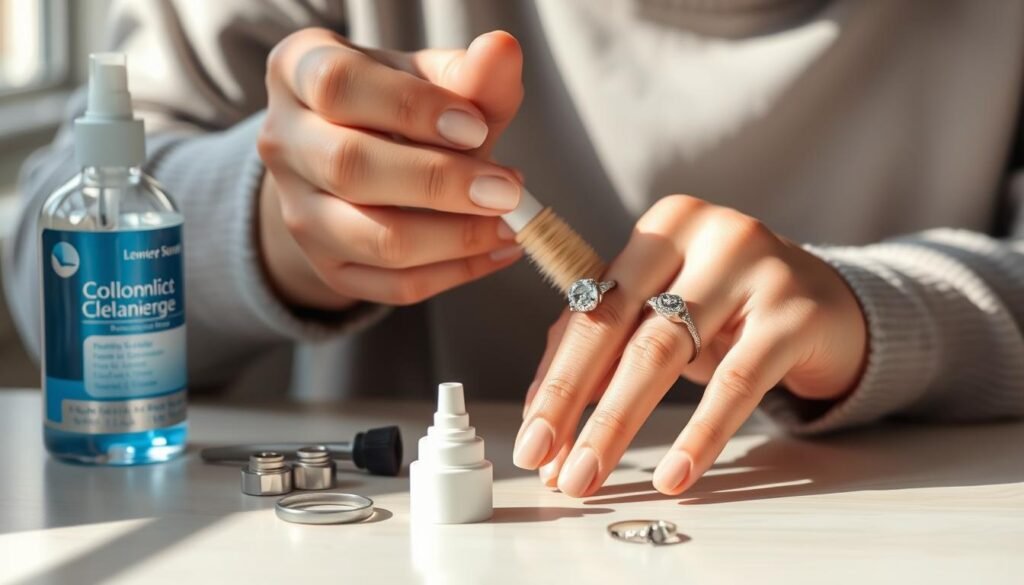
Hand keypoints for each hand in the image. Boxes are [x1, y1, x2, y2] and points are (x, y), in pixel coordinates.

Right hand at [257, 28, 524, 309]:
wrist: (364, 161)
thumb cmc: (402, 108)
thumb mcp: (432, 79)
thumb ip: (469, 74)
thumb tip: (502, 51)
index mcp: (297, 72)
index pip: (338, 86)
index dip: (410, 108)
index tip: (476, 127)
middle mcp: (283, 142)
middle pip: (350, 168)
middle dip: (441, 182)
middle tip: (508, 188)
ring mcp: (298, 213)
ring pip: (376, 239)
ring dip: (456, 236)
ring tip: (510, 223)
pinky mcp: (328, 268)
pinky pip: (394, 286)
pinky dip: (457, 273)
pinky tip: (498, 250)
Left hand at [514, 196, 867, 496]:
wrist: (836, 306)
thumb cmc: (734, 312)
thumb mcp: (669, 313)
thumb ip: (609, 345)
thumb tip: (545, 416)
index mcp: (660, 227)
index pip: (588, 307)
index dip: (553, 377)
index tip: (530, 438)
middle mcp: (703, 233)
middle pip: (615, 324)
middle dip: (570, 401)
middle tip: (546, 462)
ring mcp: (753, 267)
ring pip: (663, 352)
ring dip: (616, 422)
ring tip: (588, 475)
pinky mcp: (795, 312)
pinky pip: (736, 382)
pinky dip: (699, 434)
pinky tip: (674, 475)